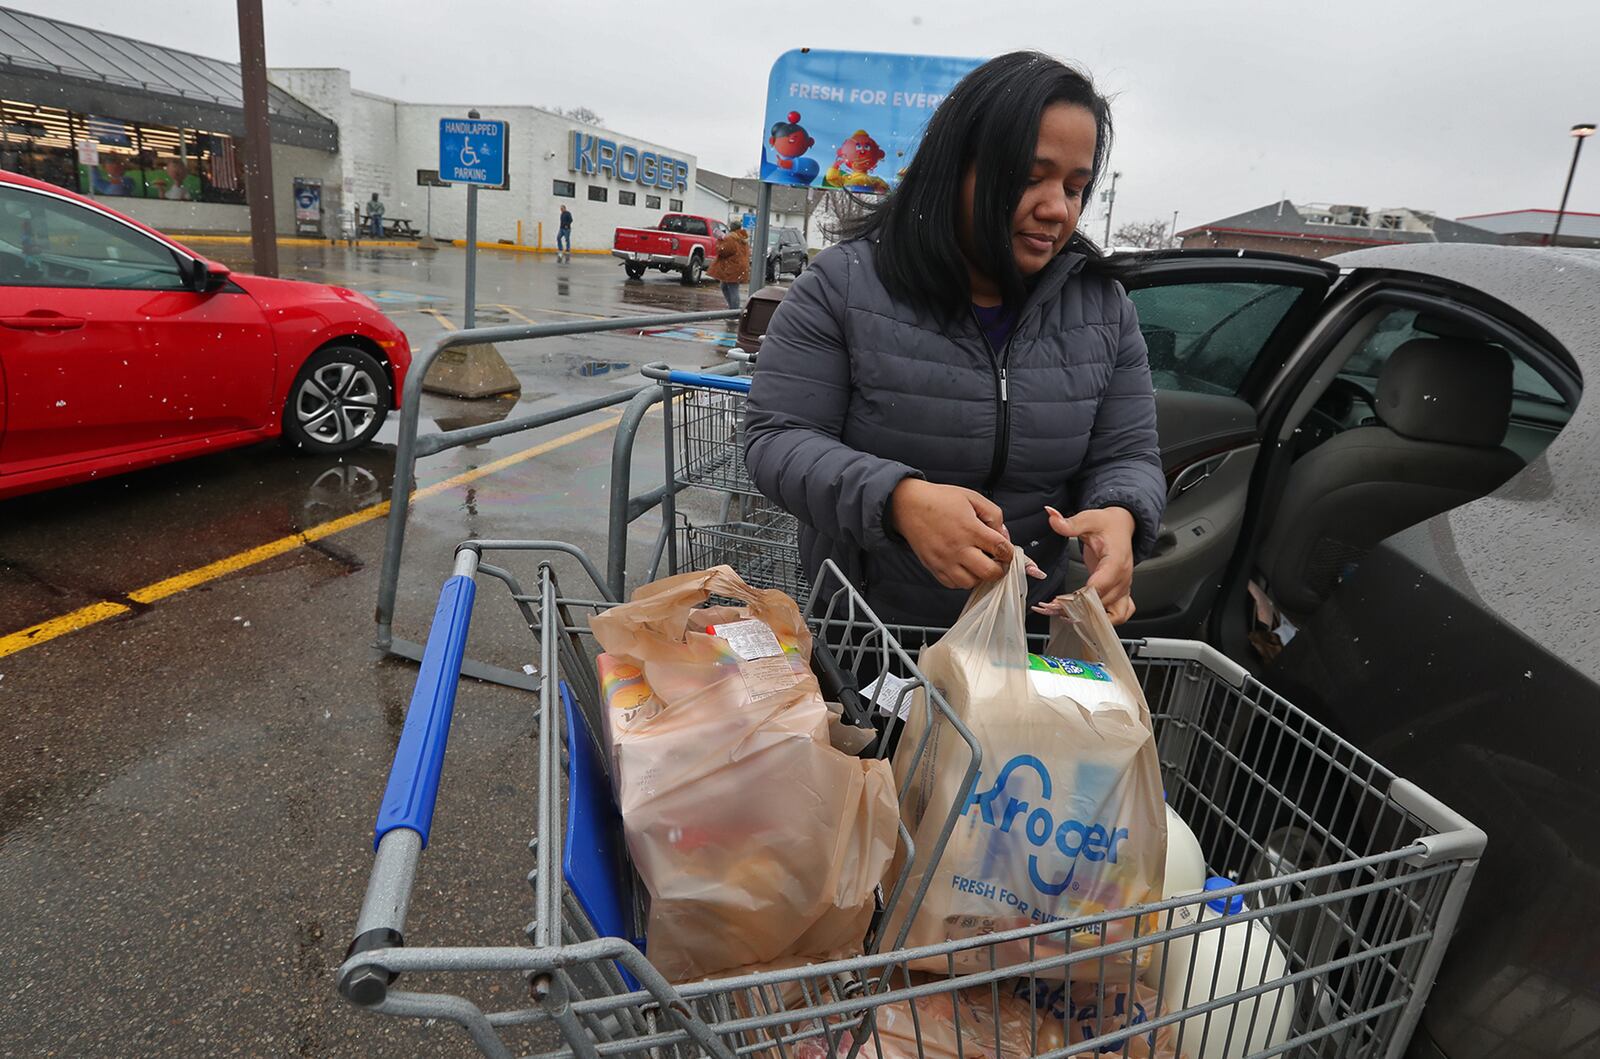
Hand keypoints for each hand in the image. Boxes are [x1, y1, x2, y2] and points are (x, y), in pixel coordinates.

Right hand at [889, 479, 1014, 589]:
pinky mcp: (934, 568)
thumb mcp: (972, 497)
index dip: (1010, 552)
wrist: (908, 506)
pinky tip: (964, 566)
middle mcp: (958, 548)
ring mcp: (945, 561)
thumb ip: (994, 515)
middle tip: (998, 561)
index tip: (1007, 551)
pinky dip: (963, 579)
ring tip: (979, 563)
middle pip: (990, 572)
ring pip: (972, 583)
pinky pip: (954, 584)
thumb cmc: (940, 500)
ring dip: (980, 576)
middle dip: (1000, 569)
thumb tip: (1003, 535)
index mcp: (970, 529)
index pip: (1001, 549)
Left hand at [1043, 505, 1137, 624]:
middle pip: (1101, 603)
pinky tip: (1084, 619)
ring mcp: (1124, 588)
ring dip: (1090, 620)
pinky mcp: (1121, 594)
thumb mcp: (1088, 519)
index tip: (1059, 600)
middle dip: (1076, 609)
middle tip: (1051, 609)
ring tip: (1064, 616)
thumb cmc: (1107, 525)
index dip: (1079, 596)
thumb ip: (1069, 523)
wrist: (1122, 526)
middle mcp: (1123, 579)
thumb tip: (1052, 517)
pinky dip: (1104, 621)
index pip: (1100, 586)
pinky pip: (1119, 615)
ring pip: (1112, 615)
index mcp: (1116, 562)